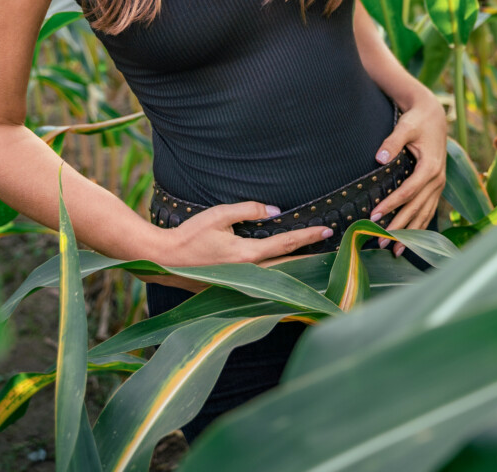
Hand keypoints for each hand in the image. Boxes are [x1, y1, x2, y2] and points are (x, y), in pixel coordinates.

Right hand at [141, 200, 333, 288]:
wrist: (166, 260)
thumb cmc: (191, 235)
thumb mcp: (220, 214)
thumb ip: (249, 210)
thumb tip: (275, 211)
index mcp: (247, 254)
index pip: (285, 244)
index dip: (307, 236)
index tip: (327, 230)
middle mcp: (248, 272)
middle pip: (288, 264)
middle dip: (309, 255)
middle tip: (330, 247)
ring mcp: (240, 282)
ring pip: (277, 275)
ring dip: (296, 266)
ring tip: (314, 257)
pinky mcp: (233, 286)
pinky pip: (262, 280)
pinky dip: (278, 274)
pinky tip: (285, 269)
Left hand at [371, 90, 447, 256]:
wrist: (433, 114)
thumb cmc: (417, 120)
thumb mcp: (405, 126)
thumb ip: (392, 141)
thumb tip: (379, 158)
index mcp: (431, 167)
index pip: (408, 191)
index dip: (391, 204)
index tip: (374, 215)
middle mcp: (438, 179)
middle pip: (416, 208)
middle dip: (399, 226)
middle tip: (380, 241)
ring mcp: (439, 185)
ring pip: (424, 214)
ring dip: (409, 232)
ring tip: (393, 249)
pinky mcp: (436, 186)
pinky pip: (428, 210)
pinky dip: (419, 225)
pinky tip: (409, 240)